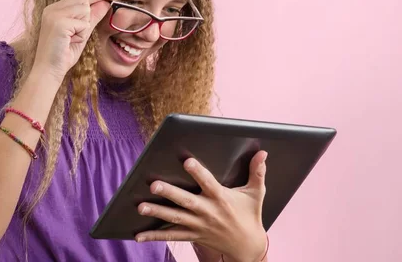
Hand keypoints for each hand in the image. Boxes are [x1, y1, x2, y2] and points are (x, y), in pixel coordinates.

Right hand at [32, 0, 120, 80]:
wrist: (49, 71)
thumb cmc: (64, 54)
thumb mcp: (82, 33)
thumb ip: (92, 17)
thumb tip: (106, 3)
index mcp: (56, 9)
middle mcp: (53, 8)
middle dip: (88, 15)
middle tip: (77, 34)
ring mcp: (54, 14)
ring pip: (84, 9)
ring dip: (84, 27)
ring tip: (71, 39)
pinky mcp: (58, 22)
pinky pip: (83, 23)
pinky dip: (81, 35)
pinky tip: (69, 42)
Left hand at [135, 151, 268, 261]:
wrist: (247, 246)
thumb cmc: (250, 216)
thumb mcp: (256, 194)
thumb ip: (257, 172)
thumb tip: (263, 153)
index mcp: (221, 198)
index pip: (208, 183)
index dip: (198, 172)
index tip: (186, 162)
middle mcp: (208, 212)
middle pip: (186, 201)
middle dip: (169, 193)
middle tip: (153, 185)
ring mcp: (198, 225)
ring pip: (175, 218)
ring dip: (157, 212)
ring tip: (140, 207)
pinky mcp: (193, 235)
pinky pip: (172, 236)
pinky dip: (155, 236)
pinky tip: (138, 235)